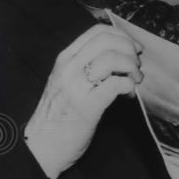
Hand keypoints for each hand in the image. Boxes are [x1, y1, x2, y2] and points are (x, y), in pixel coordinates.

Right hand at [24, 24, 142, 178]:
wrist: (41, 146)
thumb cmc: (59, 115)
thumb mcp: (68, 81)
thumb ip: (87, 66)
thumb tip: (121, 55)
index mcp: (65, 59)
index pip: (97, 32)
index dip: (121, 36)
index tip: (133, 48)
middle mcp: (68, 68)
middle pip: (107, 41)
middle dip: (129, 50)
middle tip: (136, 66)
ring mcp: (76, 87)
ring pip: (112, 59)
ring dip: (131, 68)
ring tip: (135, 80)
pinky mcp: (87, 106)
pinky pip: (115, 84)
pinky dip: (129, 86)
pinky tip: (128, 94)